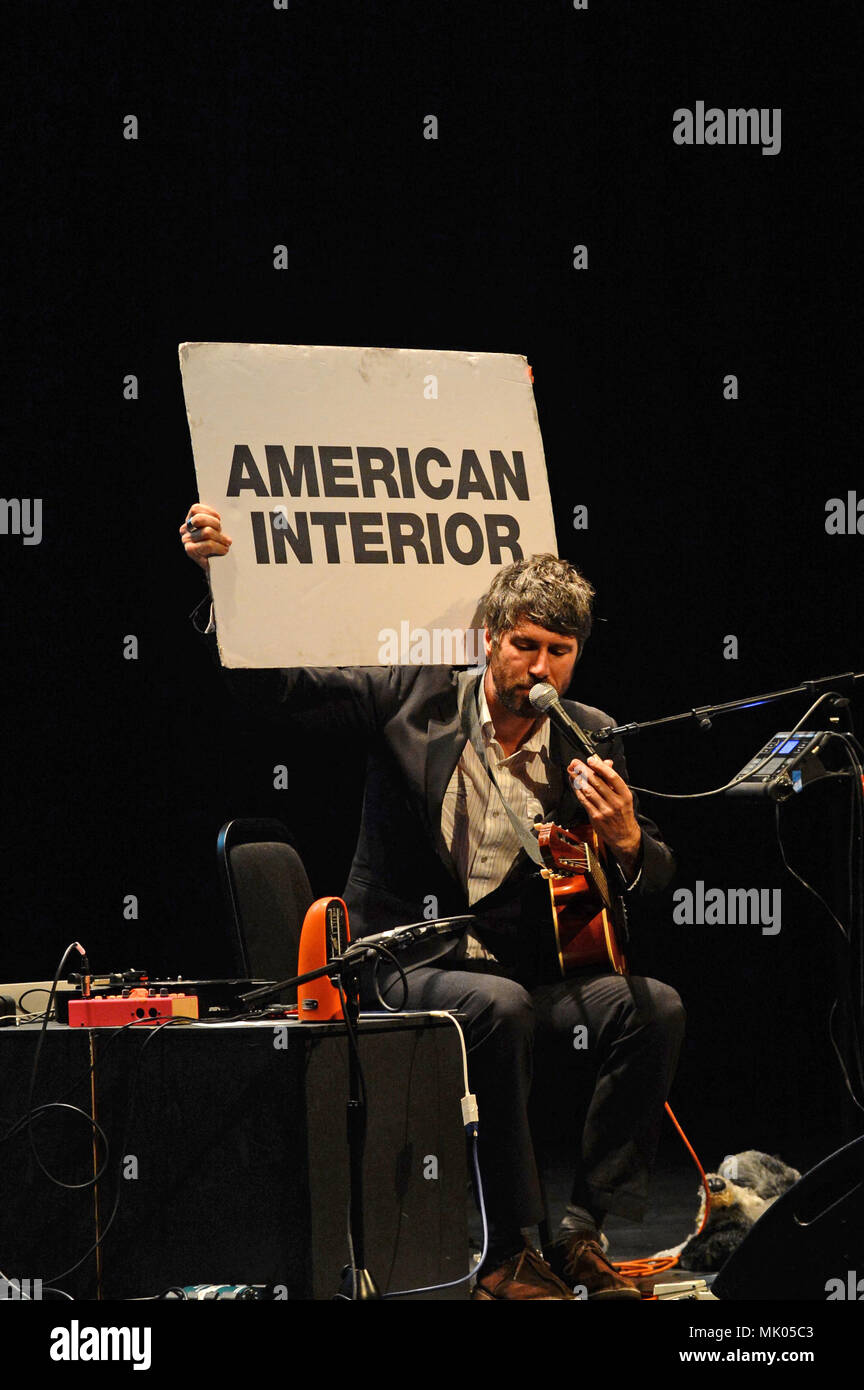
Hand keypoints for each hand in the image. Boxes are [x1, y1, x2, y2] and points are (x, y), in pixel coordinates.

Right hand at [180, 505, 231, 572]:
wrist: (216, 568)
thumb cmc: (217, 546)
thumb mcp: (216, 530)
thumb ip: (214, 521)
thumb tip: (226, 514)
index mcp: (189, 522)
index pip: (195, 509)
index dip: (209, 512)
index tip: (219, 519)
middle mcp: (185, 530)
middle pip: (199, 519)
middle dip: (215, 525)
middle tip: (222, 532)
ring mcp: (186, 540)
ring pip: (207, 532)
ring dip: (221, 538)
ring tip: (226, 543)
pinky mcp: (191, 550)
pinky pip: (208, 544)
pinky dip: (219, 547)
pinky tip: (224, 550)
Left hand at [568, 755, 641, 872]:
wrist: (624, 836)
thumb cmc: (623, 813)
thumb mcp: (623, 796)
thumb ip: (613, 779)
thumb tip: (606, 763)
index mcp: (625, 794)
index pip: (612, 777)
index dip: (600, 766)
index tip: (591, 759)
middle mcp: (615, 802)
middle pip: (597, 782)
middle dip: (584, 770)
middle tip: (575, 763)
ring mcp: (605, 810)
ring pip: (588, 791)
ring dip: (578, 780)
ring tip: (571, 771)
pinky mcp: (595, 817)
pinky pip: (584, 801)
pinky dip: (578, 791)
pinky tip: (574, 785)